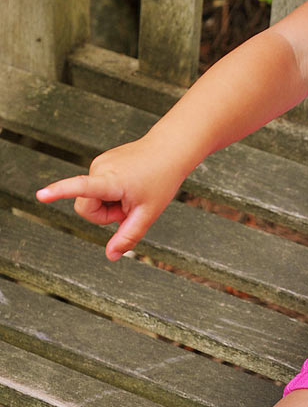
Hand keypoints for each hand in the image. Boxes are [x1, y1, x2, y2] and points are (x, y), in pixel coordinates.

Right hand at [36, 135, 185, 260]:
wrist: (168, 150)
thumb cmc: (161, 181)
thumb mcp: (148, 214)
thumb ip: (128, 236)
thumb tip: (110, 256)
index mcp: (112, 181)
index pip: (82, 188)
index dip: (60, 192)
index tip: (41, 195)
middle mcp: (99, 168)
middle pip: (85, 207)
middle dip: (103, 215)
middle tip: (128, 207)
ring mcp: (98, 164)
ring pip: (90, 198)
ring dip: (108, 203)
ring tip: (131, 193)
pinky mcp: (99, 162)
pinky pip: (96, 188)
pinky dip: (109, 193)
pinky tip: (128, 185)